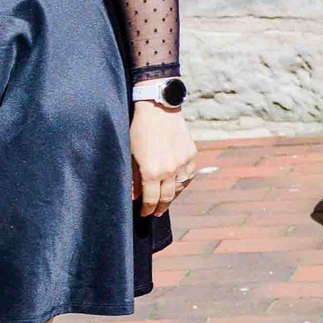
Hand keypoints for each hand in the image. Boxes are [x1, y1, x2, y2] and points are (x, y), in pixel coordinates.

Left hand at [130, 101, 197, 215]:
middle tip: (155, 213)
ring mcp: (182, 162)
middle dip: (160, 207)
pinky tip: (178, 184)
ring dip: (173, 196)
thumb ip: (133, 178)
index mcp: (151, 172)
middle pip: (167, 197)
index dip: (147, 209)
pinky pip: (189, 174)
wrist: (158, 109)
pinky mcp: (191, 154)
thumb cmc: (139, 131)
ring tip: (167, 200)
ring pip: (180, 187)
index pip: (151, 200)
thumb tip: (135, 195)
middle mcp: (169, 170)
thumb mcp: (131, 155)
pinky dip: (183, 182)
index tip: (144, 213)